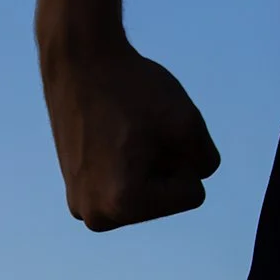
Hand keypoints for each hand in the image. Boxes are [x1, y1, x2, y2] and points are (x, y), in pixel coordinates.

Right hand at [40, 38, 220, 230]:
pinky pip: (125, 183)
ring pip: (147, 189)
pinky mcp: (75, 191)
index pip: (193, 193)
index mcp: (122, 205)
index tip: (154, 130)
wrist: (79, 62)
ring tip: (123, 132)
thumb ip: (204, 160)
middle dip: (165, 162)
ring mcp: (81, 206)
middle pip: (167, 196)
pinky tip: (109, 136)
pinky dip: (127, 161)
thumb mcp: (188, 122)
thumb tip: (193, 177)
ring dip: (148, 161)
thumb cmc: (133, 90)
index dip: (185, 155)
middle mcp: (96, 217)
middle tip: (137, 129)